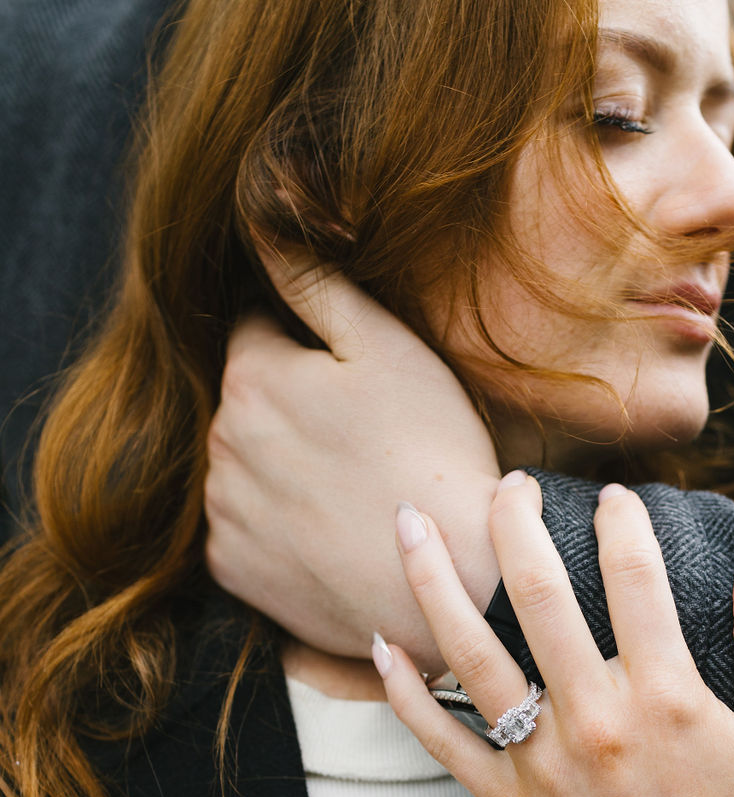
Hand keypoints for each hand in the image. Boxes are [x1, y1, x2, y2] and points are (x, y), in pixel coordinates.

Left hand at [205, 257, 500, 667]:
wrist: (451, 579)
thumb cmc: (432, 451)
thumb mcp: (386, 346)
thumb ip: (313, 281)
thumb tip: (262, 218)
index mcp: (252, 377)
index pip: (256, 329)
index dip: (308, 345)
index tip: (353, 378)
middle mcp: (220, 443)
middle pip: (248, 402)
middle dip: (290, 407)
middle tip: (364, 438)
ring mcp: (223, 512)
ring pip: (244, 465)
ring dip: (280, 467)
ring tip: (350, 488)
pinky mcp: (235, 570)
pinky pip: (245, 530)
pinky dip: (276, 527)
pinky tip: (329, 531)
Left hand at [373, 473, 733, 796]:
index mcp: (668, 697)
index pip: (635, 578)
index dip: (622, 522)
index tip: (613, 496)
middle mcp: (596, 722)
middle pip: (540, 596)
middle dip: (514, 524)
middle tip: (504, 484)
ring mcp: (543, 765)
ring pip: (472, 656)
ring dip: (434, 583)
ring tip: (409, 523)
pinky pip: (442, 742)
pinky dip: (405, 695)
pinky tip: (381, 645)